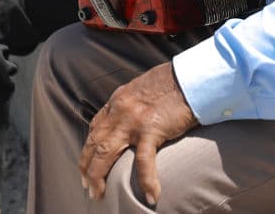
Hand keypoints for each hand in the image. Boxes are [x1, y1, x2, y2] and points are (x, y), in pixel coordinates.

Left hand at [79, 62, 198, 206]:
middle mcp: (118, 111)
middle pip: (94, 143)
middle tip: (87, 186)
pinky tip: (150, 196)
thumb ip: (130, 105)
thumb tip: (129, 120)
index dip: (88, 148)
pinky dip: (146, 181)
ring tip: (99, 194)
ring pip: (105, 152)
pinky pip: (144, 161)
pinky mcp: (151, 129)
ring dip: (98, 176)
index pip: (95, 128)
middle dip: (86, 167)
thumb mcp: (140, 91)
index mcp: (117, 102)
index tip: (86, 164)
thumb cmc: (170, 83)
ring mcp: (132, 120)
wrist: (188, 77)